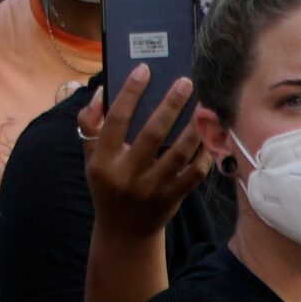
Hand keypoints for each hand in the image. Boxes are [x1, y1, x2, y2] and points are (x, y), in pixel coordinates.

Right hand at [77, 66, 211, 240]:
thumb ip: (90, 125)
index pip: (117, 119)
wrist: (123, 231)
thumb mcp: (90, 158)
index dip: (130, 92)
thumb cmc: (107, 185)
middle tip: (185, 82)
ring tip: (203, 106)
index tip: (144, 69)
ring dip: (194, 127)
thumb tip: (100, 92)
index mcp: (103, 161)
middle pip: (153, 133)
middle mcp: (127, 175)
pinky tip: (210, 136)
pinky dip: (205, 154)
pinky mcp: (173, 199)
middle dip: (171, 104)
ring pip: (179, 153)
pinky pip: (195, 173)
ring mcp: (152, 188)